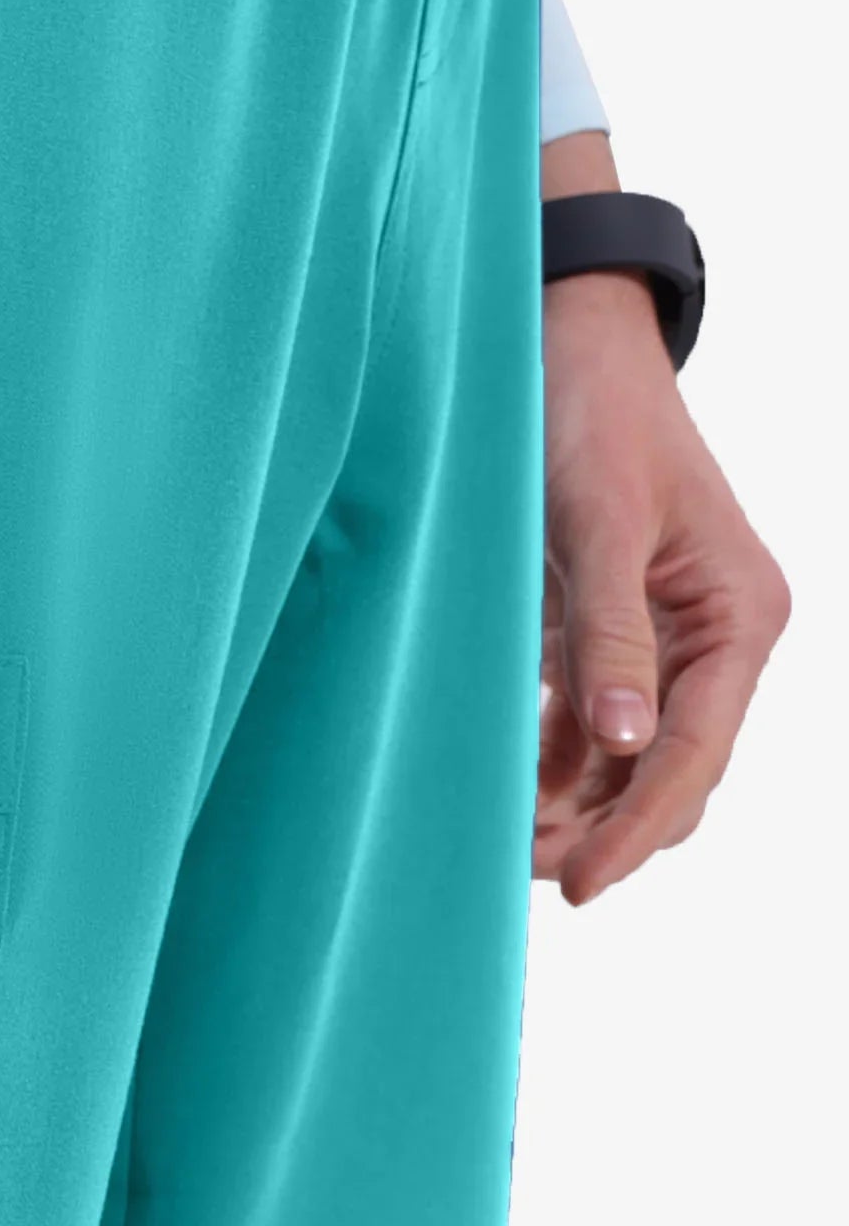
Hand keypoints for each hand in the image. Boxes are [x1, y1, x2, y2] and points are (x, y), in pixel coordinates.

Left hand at [535, 138, 790, 904]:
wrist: (556, 339)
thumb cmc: (588, 411)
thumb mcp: (598, 519)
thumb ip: (609, 632)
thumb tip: (623, 746)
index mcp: (737, 617)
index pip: (694, 754)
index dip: (637, 828)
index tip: (581, 886)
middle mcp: (707, 641)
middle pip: (664, 775)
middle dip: (601, 831)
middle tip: (517, 873)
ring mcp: (652, 643)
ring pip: (617, 764)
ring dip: (565, 809)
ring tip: (493, 845)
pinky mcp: (596, 636)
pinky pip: (575, 728)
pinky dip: (538, 764)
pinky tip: (489, 791)